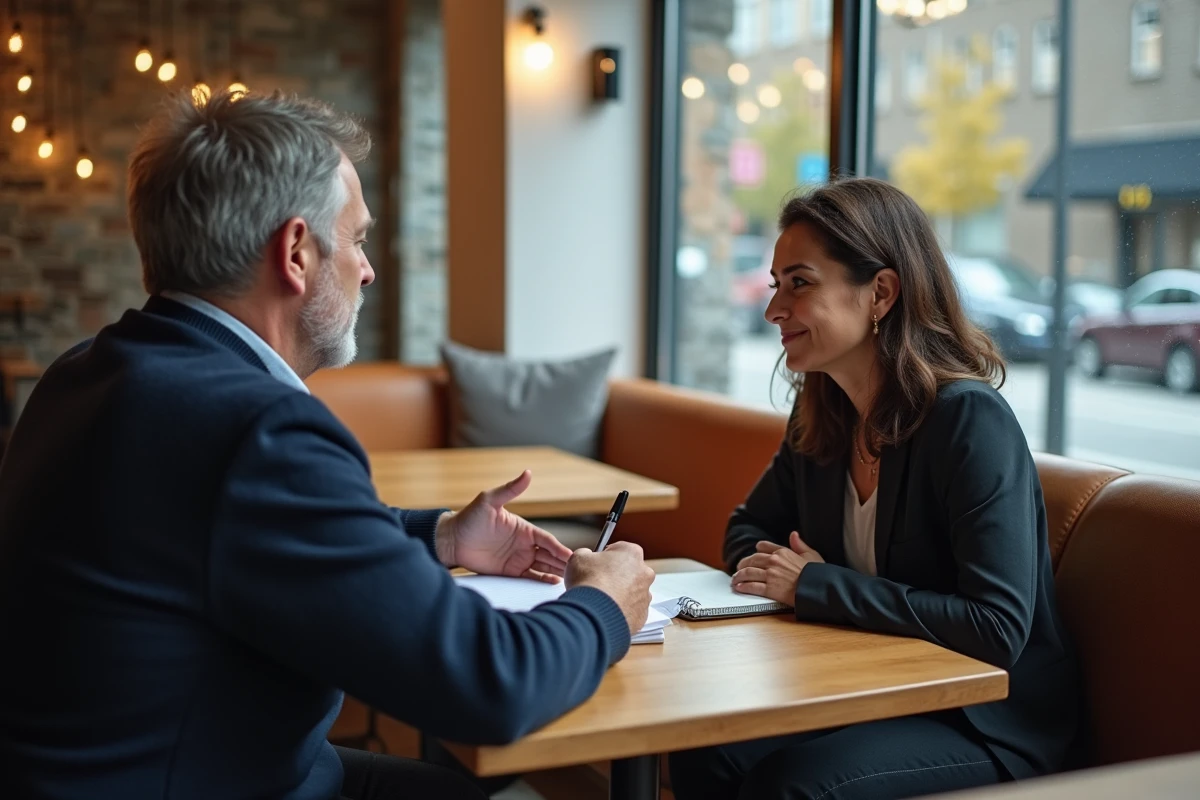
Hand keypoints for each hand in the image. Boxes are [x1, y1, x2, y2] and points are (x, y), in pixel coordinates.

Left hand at [436, 470, 572, 583]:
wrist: (451, 540)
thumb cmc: (470, 518)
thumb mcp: (490, 500)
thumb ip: (510, 489)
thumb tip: (528, 473)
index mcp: (524, 528)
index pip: (547, 539)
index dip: (559, 548)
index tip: (570, 555)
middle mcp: (524, 544)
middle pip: (549, 554)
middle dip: (562, 562)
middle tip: (576, 570)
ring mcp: (518, 558)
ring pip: (543, 566)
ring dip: (556, 571)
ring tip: (569, 579)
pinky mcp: (510, 572)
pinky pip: (530, 576)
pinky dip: (542, 579)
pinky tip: (553, 582)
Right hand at [565, 541, 654, 634]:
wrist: (594, 614)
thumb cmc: (590, 584)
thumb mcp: (578, 557)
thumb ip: (586, 554)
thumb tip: (586, 557)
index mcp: (631, 553)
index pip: (619, 549)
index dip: (604, 557)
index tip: (596, 564)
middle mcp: (644, 573)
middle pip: (629, 571)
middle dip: (615, 576)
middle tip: (597, 582)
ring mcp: (645, 595)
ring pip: (632, 592)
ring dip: (620, 594)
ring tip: (600, 599)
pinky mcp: (642, 615)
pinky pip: (632, 610)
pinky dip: (621, 611)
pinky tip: (606, 611)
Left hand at [731, 532, 824, 606]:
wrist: (818, 589)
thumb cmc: (817, 574)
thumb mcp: (811, 555)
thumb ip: (800, 544)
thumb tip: (793, 534)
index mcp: (783, 552)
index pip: (763, 547)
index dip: (757, 551)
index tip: (753, 554)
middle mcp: (774, 561)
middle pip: (752, 560)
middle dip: (743, 564)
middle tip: (739, 568)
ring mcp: (770, 575)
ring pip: (748, 572)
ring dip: (739, 575)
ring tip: (735, 579)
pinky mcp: (769, 589)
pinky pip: (752, 586)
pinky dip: (743, 586)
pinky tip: (739, 587)